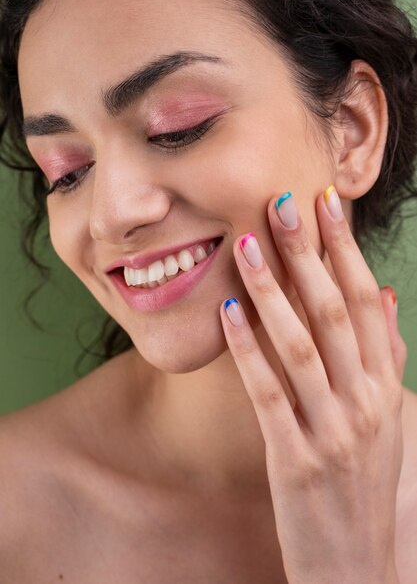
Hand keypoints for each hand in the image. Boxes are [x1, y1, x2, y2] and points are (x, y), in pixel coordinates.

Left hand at [220, 186, 405, 583]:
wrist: (360, 568)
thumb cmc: (369, 483)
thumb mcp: (391, 418)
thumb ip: (386, 356)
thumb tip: (385, 295)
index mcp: (384, 387)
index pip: (365, 302)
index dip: (344, 251)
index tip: (325, 204)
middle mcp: (363, 402)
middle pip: (333, 312)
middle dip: (308, 254)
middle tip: (282, 203)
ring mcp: (331, 430)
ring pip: (300, 346)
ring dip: (273, 292)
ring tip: (249, 246)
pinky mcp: (296, 459)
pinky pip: (269, 395)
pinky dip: (249, 352)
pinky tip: (229, 315)